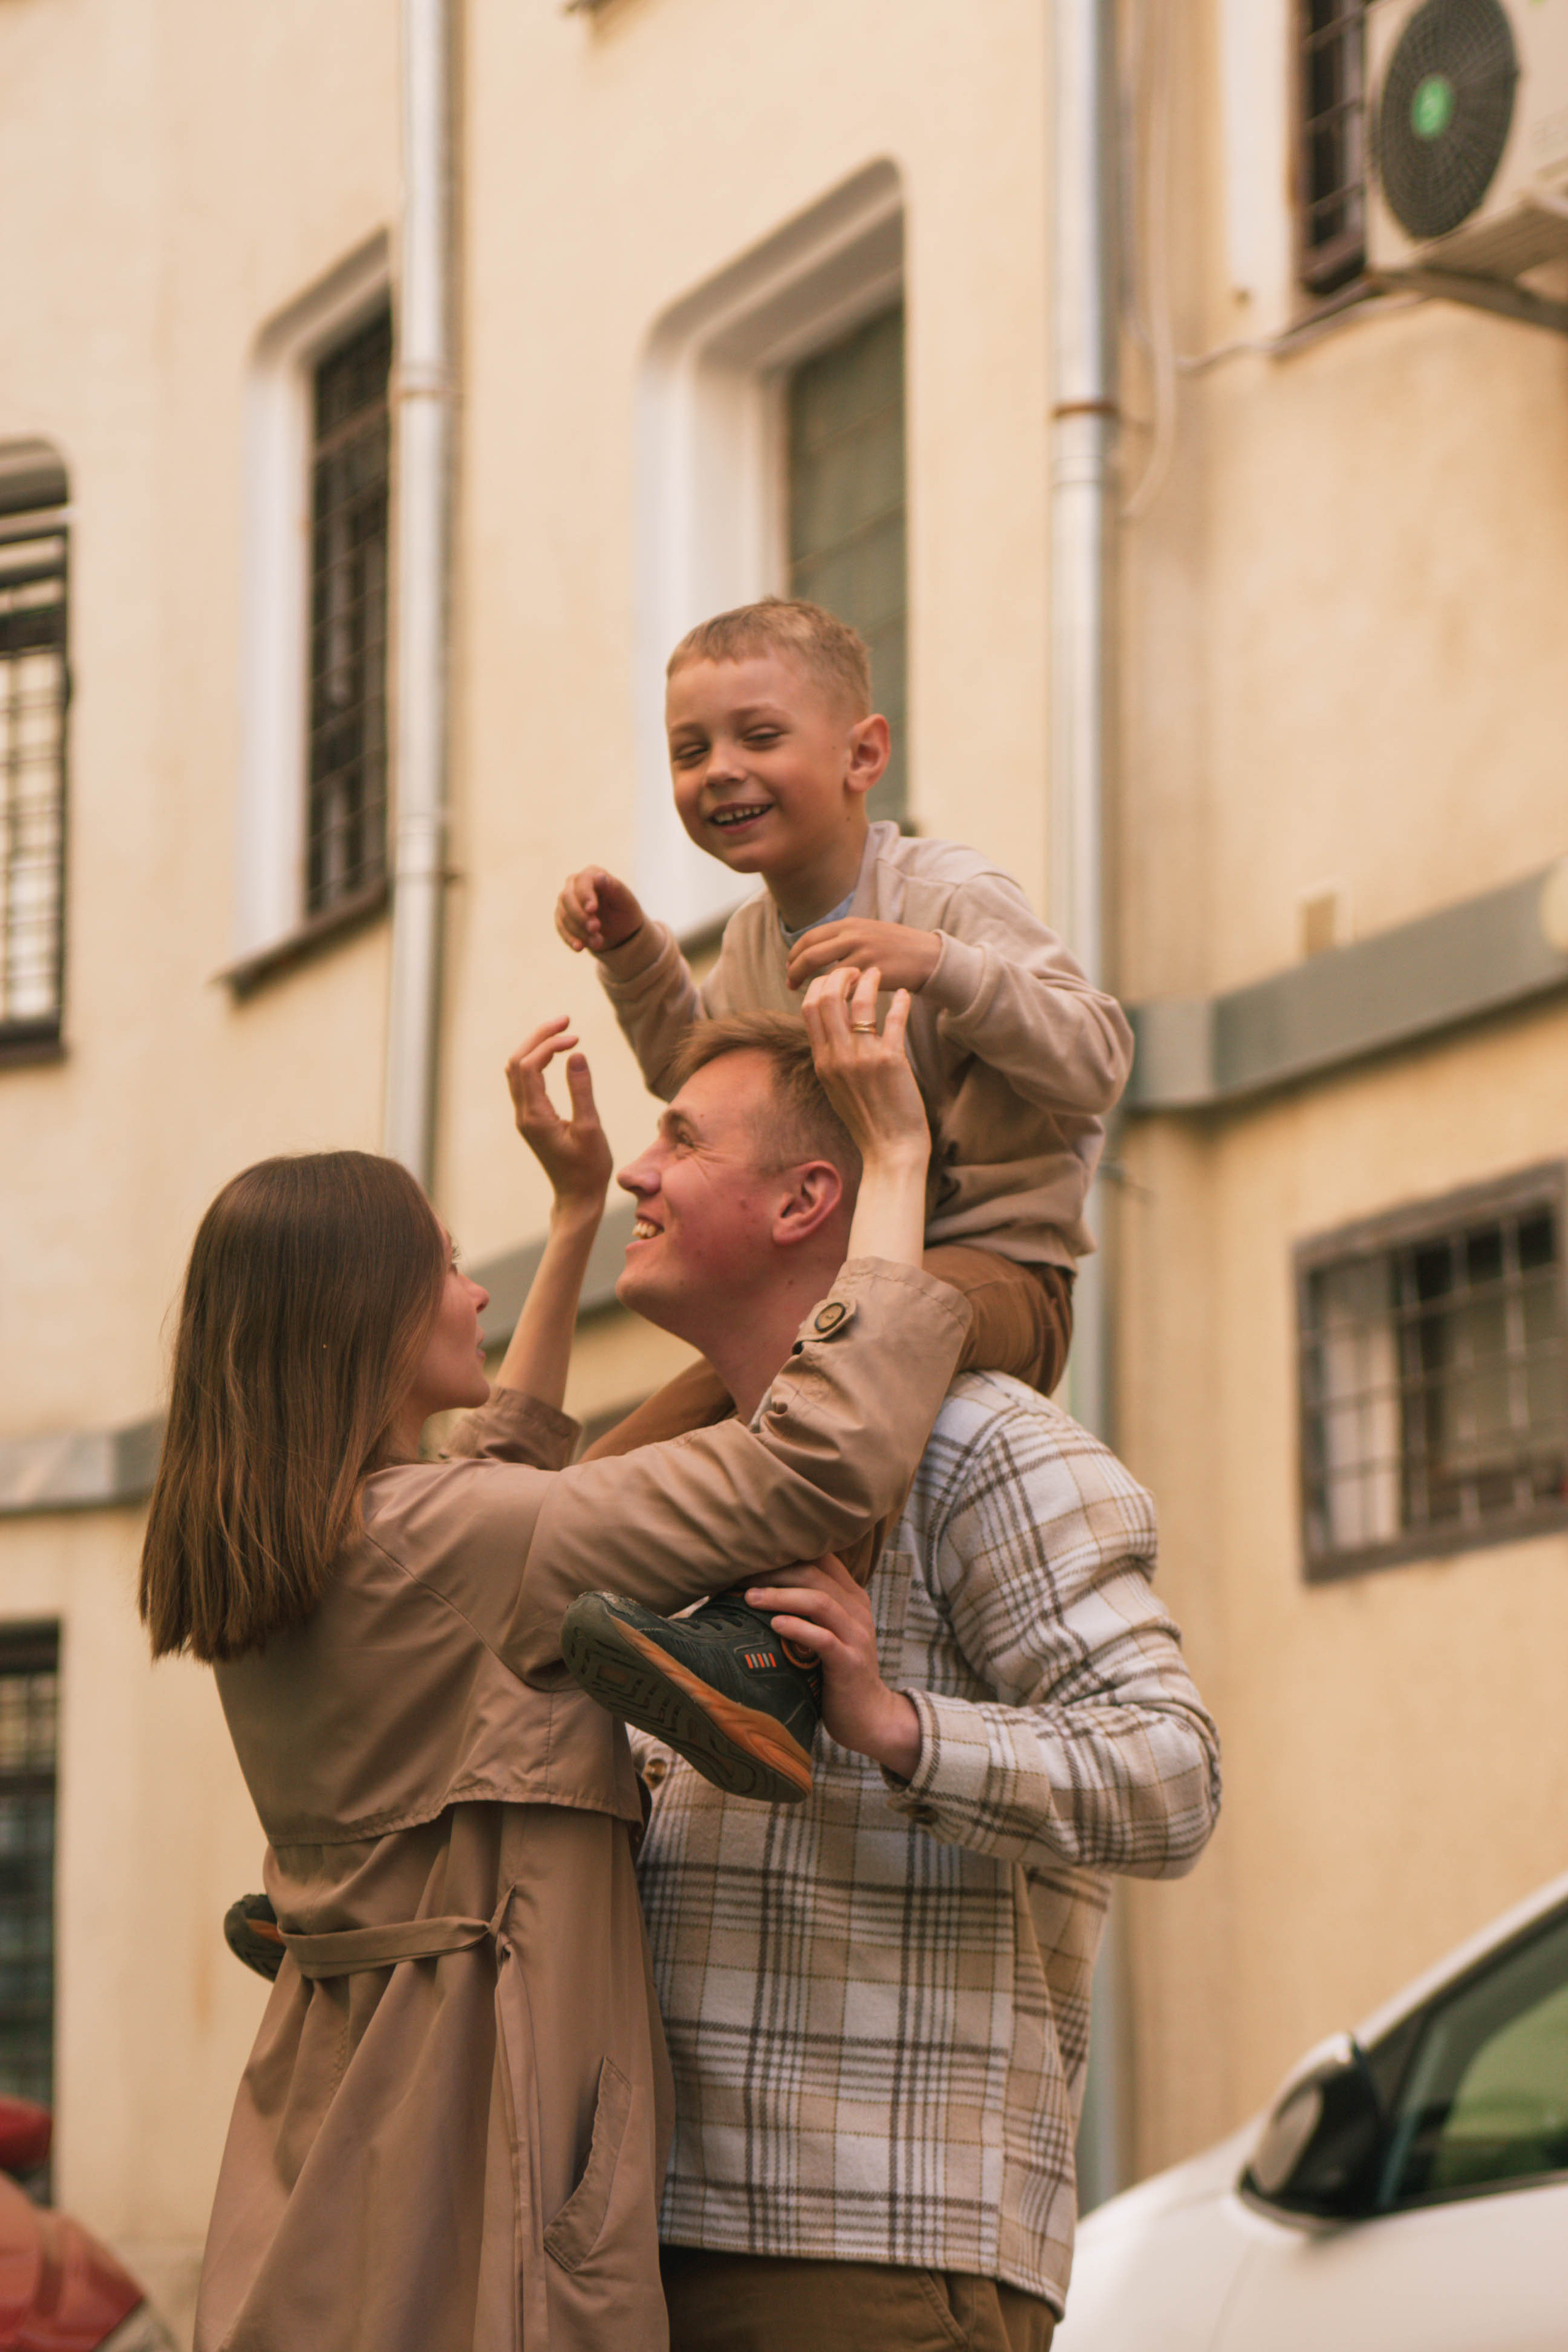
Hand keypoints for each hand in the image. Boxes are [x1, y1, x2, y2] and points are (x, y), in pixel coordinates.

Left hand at [504, 1019, 612, 1214]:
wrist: (577, 1197)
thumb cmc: (588, 1168)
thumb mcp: (591, 1129)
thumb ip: (581, 1091)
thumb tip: (576, 1054)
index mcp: (535, 1117)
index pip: (529, 1066)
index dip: (549, 1045)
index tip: (576, 1038)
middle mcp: (523, 1114)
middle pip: (517, 1062)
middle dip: (539, 1037)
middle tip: (566, 1021)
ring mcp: (525, 1117)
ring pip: (517, 1070)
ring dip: (536, 1047)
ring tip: (562, 1032)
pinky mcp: (531, 1119)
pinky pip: (524, 1081)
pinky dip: (537, 1061)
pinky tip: (556, 1055)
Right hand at [555, 867, 645, 956]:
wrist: (620, 931)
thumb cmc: (624, 910)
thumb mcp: (624, 900)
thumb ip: (613, 887)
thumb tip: (599, 876)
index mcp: (591, 874)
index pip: (582, 881)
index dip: (585, 896)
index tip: (592, 910)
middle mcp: (574, 885)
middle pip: (567, 898)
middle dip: (580, 916)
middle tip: (596, 929)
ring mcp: (566, 901)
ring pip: (564, 915)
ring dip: (579, 931)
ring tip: (598, 942)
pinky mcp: (562, 918)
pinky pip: (561, 928)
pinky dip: (570, 939)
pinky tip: (579, 948)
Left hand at [745, 1555, 921, 1778]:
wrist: (869, 1716)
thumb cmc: (837, 1672)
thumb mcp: (830, 1632)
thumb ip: (810, 1609)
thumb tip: (760, 1588)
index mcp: (852, 1597)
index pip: (821, 1560)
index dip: (786, 1555)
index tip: (752, 1560)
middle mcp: (857, 1610)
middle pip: (815, 1575)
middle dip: (775, 1572)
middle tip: (742, 1578)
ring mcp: (856, 1636)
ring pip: (820, 1601)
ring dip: (781, 1596)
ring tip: (750, 1598)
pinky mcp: (850, 1662)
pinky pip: (823, 1638)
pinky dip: (797, 1627)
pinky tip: (774, 1625)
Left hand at [786, 917, 940, 995]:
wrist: (929, 956)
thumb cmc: (897, 947)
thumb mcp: (868, 931)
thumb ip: (844, 937)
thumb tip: (816, 949)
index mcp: (849, 924)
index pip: (809, 938)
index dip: (794, 955)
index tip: (789, 967)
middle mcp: (854, 936)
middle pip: (810, 955)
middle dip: (795, 971)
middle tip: (791, 984)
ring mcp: (864, 954)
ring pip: (826, 975)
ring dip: (813, 989)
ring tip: (808, 998)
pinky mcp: (875, 974)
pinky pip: (846, 990)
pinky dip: (836, 999)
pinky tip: (832, 1005)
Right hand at [799, 966, 928, 1167]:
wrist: (889, 1150)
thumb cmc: (867, 1121)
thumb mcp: (836, 1088)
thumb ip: (832, 1059)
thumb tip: (832, 1032)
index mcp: (822, 1061)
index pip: (810, 1008)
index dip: (821, 985)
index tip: (836, 979)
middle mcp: (838, 1057)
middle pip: (828, 997)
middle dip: (841, 974)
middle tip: (856, 969)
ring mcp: (863, 1058)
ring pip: (859, 1002)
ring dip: (869, 980)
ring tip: (878, 974)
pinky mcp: (891, 1061)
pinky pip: (893, 1020)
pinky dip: (899, 1002)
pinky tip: (905, 995)